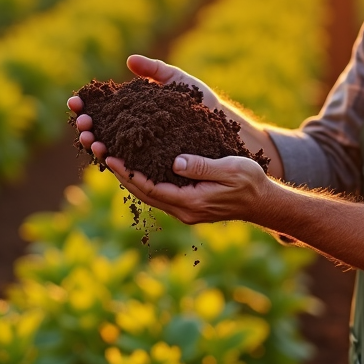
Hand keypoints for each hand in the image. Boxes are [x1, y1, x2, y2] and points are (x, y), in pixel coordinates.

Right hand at [67, 54, 221, 160]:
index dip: (85, 106)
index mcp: (134, 112)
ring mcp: (142, 149)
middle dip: (87, 128)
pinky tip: (109, 159)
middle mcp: (134, 132)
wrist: (224, 125)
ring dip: (96, 146)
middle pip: (100, 131)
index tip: (74, 101)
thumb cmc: (201, 102)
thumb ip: (154, 70)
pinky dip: (117, 163)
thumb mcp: (176, 81)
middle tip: (82, 124)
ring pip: (111, 150)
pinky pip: (131, 166)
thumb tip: (130, 60)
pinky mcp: (154, 165)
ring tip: (91, 140)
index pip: (102, 109)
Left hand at [104, 153, 270, 224]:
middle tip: (100, 153)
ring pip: (148, 194)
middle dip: (120, 174)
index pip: (151, 188)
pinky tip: (134, 165)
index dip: (128, 173)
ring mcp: (184, 210)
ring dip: (128, 177)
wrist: (262, 203)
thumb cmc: (250, 183)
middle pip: (143, 193)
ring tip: (110, 157)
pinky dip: (143, 179)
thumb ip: (204, 166)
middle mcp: (183, 211)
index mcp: (191, 202)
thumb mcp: (231, 169)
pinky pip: (157, 192)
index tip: (109, 157)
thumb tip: (176, 161)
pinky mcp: (186, 205)